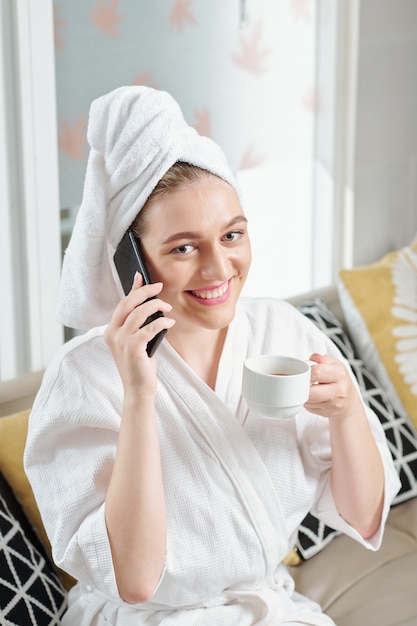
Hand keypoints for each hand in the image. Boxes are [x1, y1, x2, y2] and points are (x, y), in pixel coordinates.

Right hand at [105, 273, 174, 396]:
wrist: (138, 389)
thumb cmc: (139, 364)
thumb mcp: (136, 340)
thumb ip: (138, 323)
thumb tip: (148, 303)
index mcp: (110, 331)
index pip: (122, 304)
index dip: (133, 289)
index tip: (141, 276)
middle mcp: (112, 334)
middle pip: (127, 303)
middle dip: (144, 292)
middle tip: (159, 286)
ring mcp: (121, 341)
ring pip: (138, 313)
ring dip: (155, 306)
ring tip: (167, 307)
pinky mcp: (133, 348)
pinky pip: (149, 328)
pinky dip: (161, 322)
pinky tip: (169, 322)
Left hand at [304, 353, 362, 420]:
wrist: (349, 400)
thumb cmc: (339, 379)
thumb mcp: (334, 364)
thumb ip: (322, 359)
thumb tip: (313, 358)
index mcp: (340, 374)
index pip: (316, 372)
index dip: (307, 371)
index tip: (305, 371)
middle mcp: (339, 391)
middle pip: (310, 391)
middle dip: (303, 386)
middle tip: (304, 382)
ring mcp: (333, 404)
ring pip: (307, 400)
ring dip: (303, 394)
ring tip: (309, 388)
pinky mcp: (327, 413)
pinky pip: (309, 407)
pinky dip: (306, 402)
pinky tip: (312, 397)